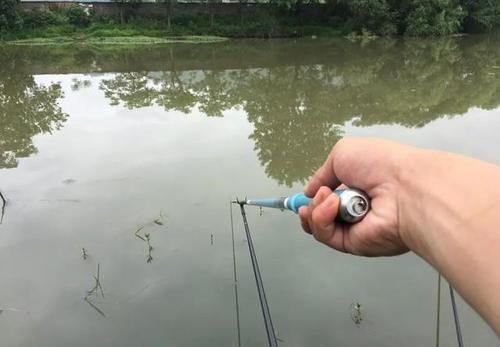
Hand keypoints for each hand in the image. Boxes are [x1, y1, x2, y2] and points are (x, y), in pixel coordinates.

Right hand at [299, 137, 412, 255]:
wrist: (404, 186)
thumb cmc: (379, 163)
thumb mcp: (342, 154)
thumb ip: (322, 174)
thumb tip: (310, 192)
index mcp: (357, 187)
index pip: (328, 198)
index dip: (314, 197)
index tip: (304, 195)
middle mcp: (355, 210)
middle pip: (318, 215)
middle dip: (310, 206)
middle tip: (318, 196)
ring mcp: (353, 228)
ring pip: (318, 225)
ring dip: (315, 209)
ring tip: (328, 198)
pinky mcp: (353, 244)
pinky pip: (325, 235)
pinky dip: (321, 219)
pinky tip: (332, 206)